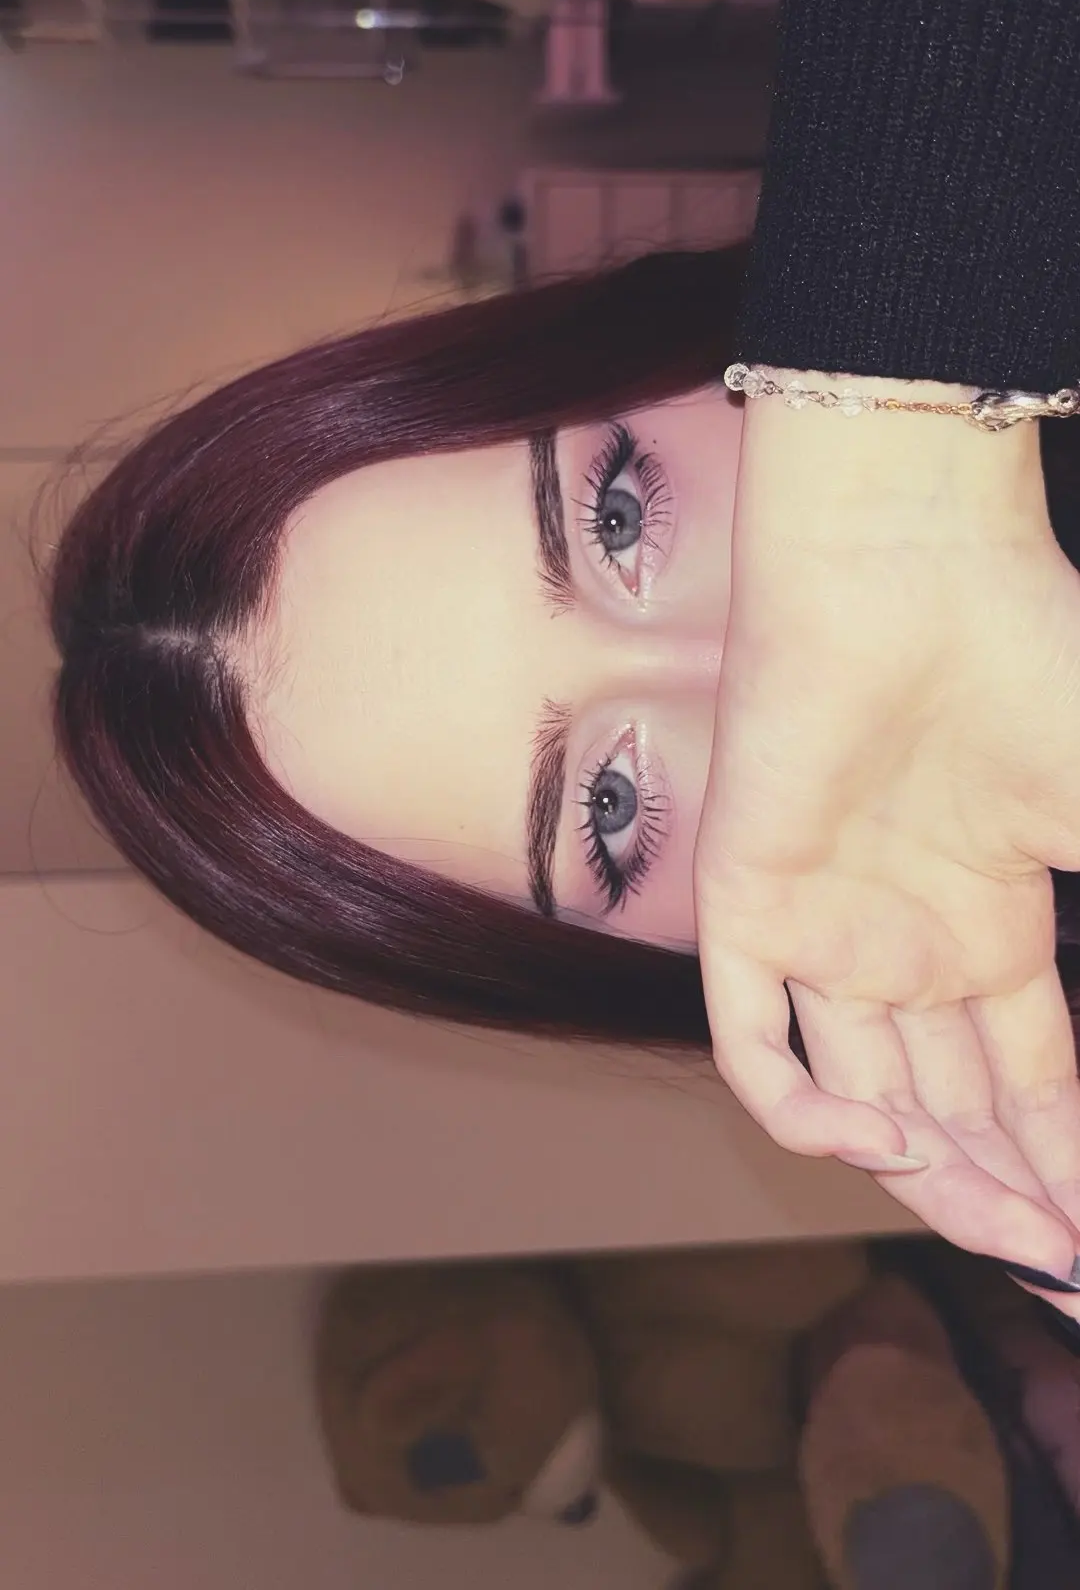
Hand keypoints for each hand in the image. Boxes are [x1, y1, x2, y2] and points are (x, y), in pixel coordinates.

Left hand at [696, 376, 1079, 1298]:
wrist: (910, 565)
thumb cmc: (1033, 664)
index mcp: (993, 925)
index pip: (1032, 1087)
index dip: (1069, 1168)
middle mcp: (907, 942)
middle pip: (955, 1111)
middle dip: (1012, 1196)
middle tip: (1068, 1270)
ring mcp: (826, 929)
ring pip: (866, 1097)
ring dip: (933, 1180)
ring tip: (1012, 1240)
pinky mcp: (746, 905)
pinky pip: (755, 1047)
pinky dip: (810, 1115)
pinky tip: (892, 1145)